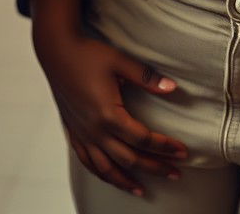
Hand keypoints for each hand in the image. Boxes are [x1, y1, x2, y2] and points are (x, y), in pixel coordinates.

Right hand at [33, 17, 186, 195]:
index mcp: (108, 114)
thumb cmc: (87, 53)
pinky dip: (101, 173)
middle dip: (155, 167)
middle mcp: (95, 130)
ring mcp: (82, 133)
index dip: (165, 147)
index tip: (183, 151)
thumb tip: (173, 88)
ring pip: (106, 168)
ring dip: (126, 181)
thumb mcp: (119, 61)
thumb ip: (146, 77)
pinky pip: (87, 161)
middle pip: (130, 158)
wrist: (56, 50)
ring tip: (142, 189)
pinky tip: (110, 175)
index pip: (143, 138)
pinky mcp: (73, 131)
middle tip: (175, 173)